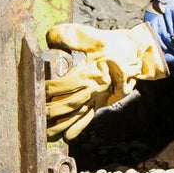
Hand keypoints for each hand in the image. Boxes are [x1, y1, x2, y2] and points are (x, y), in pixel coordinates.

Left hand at [43, 22, 167, 140]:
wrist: (137, 55)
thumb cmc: (113, 44)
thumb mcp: (92, 36)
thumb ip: (69, 35)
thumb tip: (49, 39)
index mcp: (90, 73)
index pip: (64, 85)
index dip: (49, 88)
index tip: (37, 88)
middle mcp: (93, 89)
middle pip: (68, 104)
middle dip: (50, 110)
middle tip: (35, 112)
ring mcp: (98, 98)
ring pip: (77, 114)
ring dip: (60, 125)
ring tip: (46, 131)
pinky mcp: (102, 102)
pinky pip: (89, 117)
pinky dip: (78, 128)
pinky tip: (67, 136)